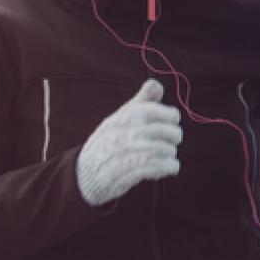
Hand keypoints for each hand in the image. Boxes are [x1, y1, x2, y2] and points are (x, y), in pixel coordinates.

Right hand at [76, 79, 182, 205]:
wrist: (85, 172)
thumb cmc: (109, 142)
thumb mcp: (120, 118)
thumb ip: (140, 102)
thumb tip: (156, 84)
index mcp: (120, 119)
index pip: (150, 111)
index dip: (168, 114)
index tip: (173, 119)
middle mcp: (121, 135)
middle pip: (160, 131)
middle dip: (174, 135)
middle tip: (174, 139)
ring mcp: (123, 156)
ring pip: (161, 150)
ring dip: (171, 153)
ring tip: (169, 155)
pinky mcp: (127, 175)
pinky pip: (156, 168)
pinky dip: (169, 167)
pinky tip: (169, 166)